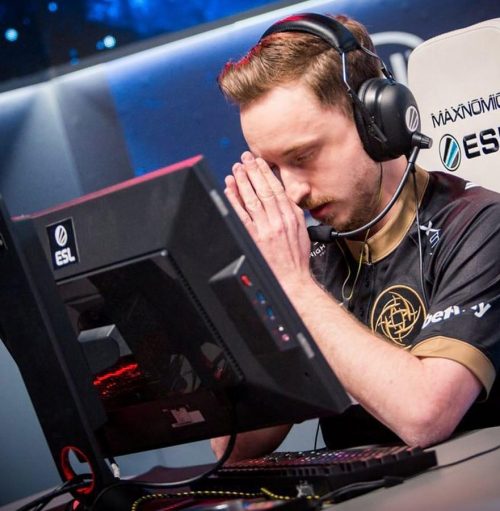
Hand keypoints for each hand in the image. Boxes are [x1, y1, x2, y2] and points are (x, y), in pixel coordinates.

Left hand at [224, 151, 311, 293]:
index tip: (259, 161)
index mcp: (291, 216)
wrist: (292, 279)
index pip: (277, 189)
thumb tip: (296, 190)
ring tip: (236, 170)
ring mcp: (265, 229)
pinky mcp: (254, 238)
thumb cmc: (296, 256)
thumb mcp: (303, 228)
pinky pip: (242, 216)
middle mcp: (278, 221)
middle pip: (263, 191)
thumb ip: (296, 208)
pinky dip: (234, 202)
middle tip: (245, 159)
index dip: (266, 173)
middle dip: (253, 172)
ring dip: (242, 183)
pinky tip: (229, 191)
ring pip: (252, 200)